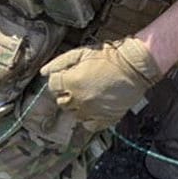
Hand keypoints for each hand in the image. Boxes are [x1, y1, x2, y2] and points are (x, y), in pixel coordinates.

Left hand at [39, 37, 162, 131]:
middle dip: (67, 94)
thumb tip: (43, 71)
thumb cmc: (108, 57)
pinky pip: (89, 125)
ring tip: (89, 95)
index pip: (53, 86)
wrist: (133, 67)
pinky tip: (95, 107)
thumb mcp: (81, 53)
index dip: (59, 80)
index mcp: (71, 83)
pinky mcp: (105, 119)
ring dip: (77, 106)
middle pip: (61, 102)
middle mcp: (79, 100)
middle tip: (79, 85)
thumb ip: (60, 62)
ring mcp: (92, 112)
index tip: (67, 76)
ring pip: (74, 114)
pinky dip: (89, 118)